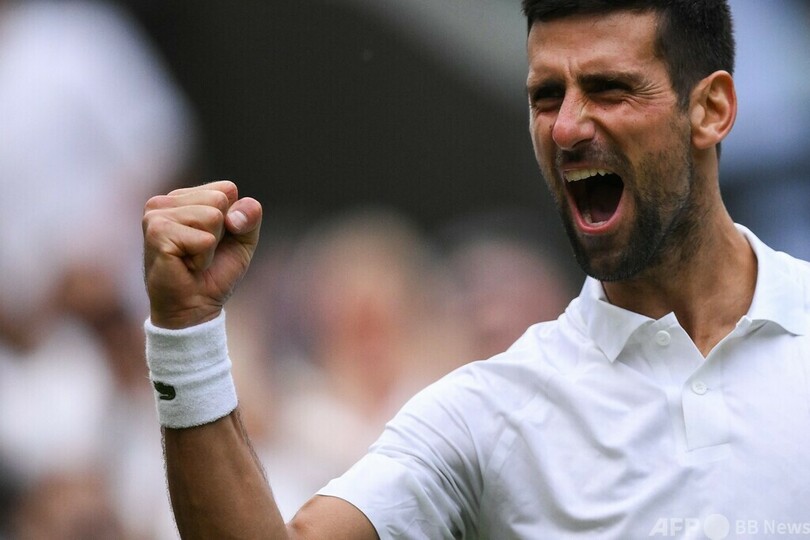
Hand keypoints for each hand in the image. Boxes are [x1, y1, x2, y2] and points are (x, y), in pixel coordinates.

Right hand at [142, 181, 261, 328]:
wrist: (194, 308)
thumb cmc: (215, 272)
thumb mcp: (243, 240)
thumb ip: (250, 216)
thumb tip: (233, 214)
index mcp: (183, 197)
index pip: (227, 189)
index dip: (233, 219)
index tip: (215, 240)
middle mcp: (165, 201)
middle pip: (220, 199)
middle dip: (222, 232)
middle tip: (202, 251)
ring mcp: (157, 215)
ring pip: (212, 216)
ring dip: (210, 246)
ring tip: (193, 259)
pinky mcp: (157, 233)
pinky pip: (204, 239)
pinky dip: (203, 258)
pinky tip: (186, 266)